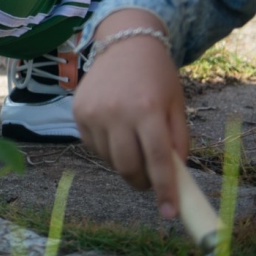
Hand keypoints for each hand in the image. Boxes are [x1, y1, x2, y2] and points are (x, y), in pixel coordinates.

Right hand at [73, 10, 189, 218]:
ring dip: (124, 165)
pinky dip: (107, 150)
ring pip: (109, 160)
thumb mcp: (176, 106)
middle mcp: (117, 111)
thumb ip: (177, 142)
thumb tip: (173, 179)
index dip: (164, 190)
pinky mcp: (78, 112)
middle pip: (127, 166)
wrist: (125, 43)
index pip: (157, 160)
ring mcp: (93, 112)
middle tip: (150, 182)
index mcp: (148, 109)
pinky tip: (117, 134)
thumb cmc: (157, 76)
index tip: (169, 212)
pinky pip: (93, 146)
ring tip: (134, 148)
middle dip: (141, 182)